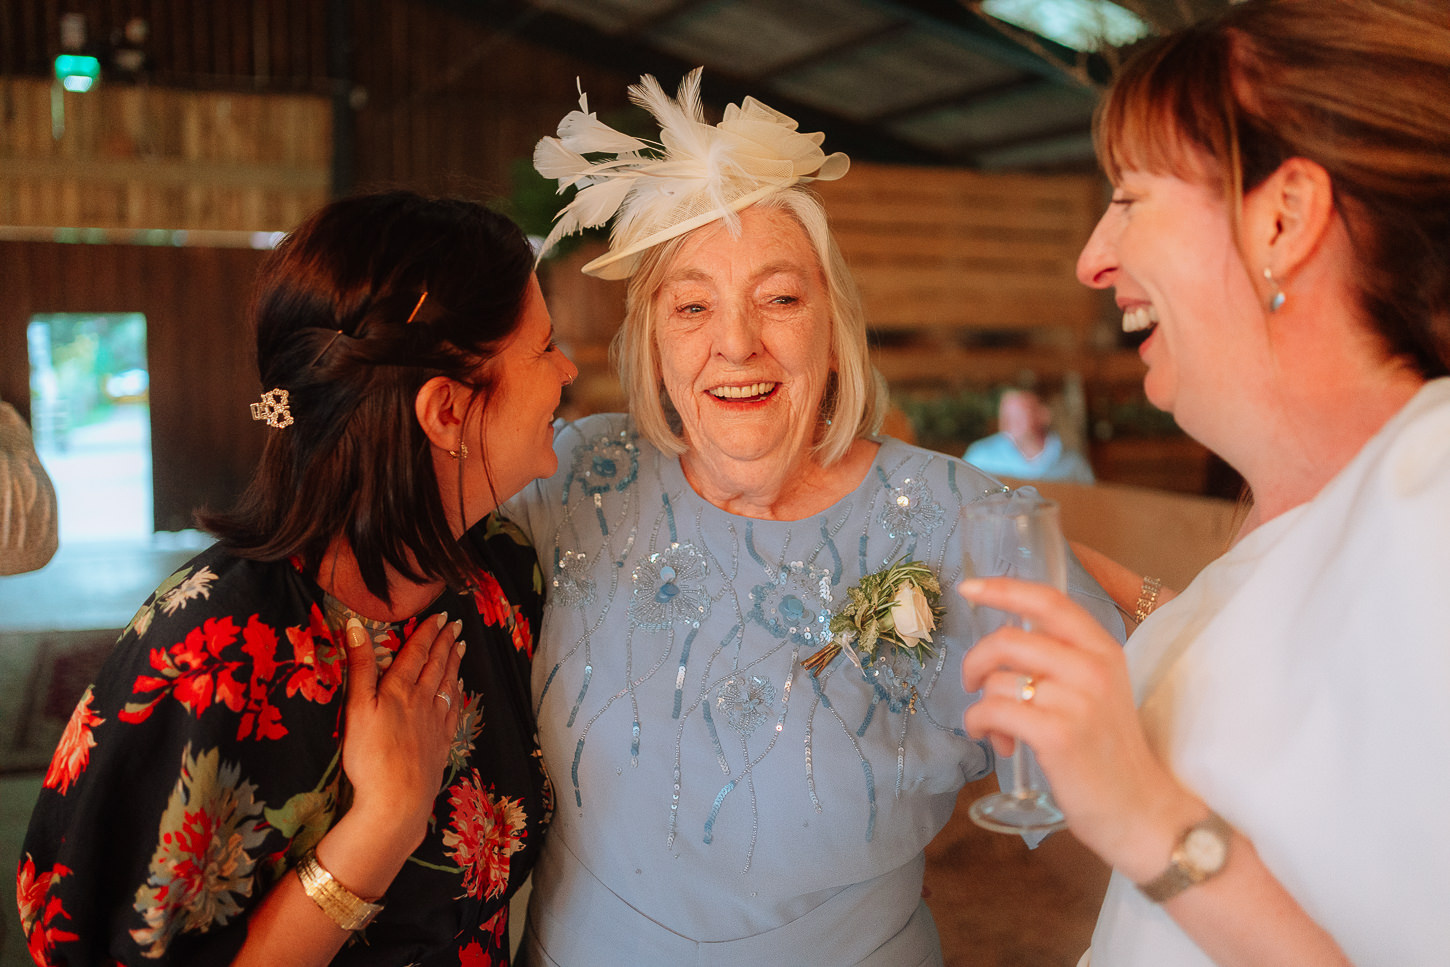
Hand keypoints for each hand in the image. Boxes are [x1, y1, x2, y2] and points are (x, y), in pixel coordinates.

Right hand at [340, 613, 463, 854]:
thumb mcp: (356, 708)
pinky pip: (453, 710)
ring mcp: (435, 723)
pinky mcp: (440, 744)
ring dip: (454, 664)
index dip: (428, 632)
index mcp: (399, 690)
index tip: (441, 616)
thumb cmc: (370, 756)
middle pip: (436, 665)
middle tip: (456, 625)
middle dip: (445, 643)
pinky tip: (459, 690)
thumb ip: (359, 666)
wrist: (397, 800)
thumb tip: (356, 625)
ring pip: (448, 685)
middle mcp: (422, 701)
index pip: (416, 653)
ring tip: (460, 648)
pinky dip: (457, 694)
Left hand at [958, 577, 1196, 870]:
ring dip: (982, 704)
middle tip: (972, 683)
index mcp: (1103, 649)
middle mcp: (1092, 668)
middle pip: (1009, 639)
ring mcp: (1075, 701)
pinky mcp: (1056, 735)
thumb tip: (1003, 642)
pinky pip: (992, 711)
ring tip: (1000, 729)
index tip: (969, 588)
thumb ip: (1061, 659)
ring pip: (996, 680)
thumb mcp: (1098, 690)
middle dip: (976, 660)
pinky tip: (1000, 743)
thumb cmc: (1110, 751)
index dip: (1003, 589)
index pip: (1048, 601)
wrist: (1141, 810)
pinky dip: (981, 725)